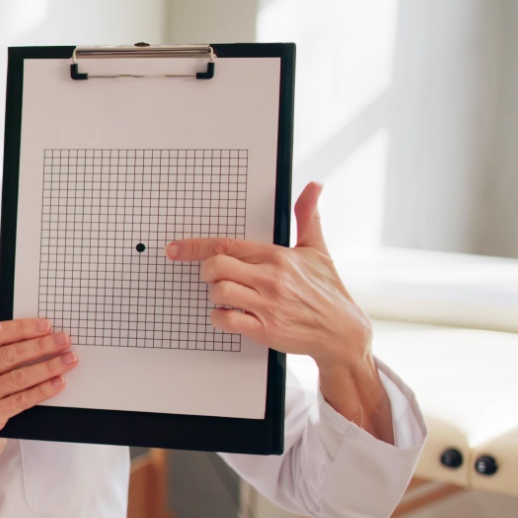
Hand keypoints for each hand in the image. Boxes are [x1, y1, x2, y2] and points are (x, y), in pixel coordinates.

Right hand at [0, 319, 75, 461]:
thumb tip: (38, 338)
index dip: (22, 328)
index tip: (46, 325)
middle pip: (8, 355)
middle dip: (40, 345)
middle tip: (63, 341)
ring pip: (18, 377)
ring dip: (47, 367)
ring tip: (68, 360)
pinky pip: (21, 400)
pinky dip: (43, 390)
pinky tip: (58, 383)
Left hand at [166, 182, 372, 370]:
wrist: (343, 332)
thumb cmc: (328, 290)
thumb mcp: (318, 250)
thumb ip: (307, 216)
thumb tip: (315, 185)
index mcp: (278, 257)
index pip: (227, 245)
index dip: (194, 246)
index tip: (174, 249)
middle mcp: (271, 279)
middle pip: (216, 267)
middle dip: (207, 271)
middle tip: (214, 276)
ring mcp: (267, 305)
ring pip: (218, 292)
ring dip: (215, 295)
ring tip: (228, 296)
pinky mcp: (265, 330)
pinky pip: (226, 320)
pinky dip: (220, 317)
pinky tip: (231, 314)